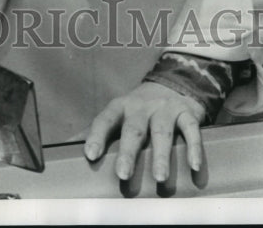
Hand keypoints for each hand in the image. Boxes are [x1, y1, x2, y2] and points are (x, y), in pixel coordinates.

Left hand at [84, 81, 204, 183]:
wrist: (173, 84)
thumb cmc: (140, 109)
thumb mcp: (119, 113)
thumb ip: (99, 130)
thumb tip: (67, 146)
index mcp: (121, 107)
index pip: (105, 120)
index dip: (96, 136)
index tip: (90, 155)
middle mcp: (141, 106)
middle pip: (133, 129)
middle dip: (128, 152)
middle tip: (123, 175)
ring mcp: (164, 108)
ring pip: (161, 131)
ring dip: (160, 155)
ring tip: (159, 178)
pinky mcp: (186, 112)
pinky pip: (191, 130)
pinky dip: (194, 148)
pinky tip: (193, 166)